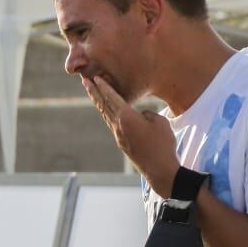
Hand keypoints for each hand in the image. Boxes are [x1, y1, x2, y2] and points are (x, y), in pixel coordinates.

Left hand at [83, 76, 177, 196]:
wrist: (158, 168)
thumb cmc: (162, 144)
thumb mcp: (160, 122)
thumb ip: (147, 113)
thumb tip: (139, 114)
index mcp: (126, 118)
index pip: (112, 98)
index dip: (104, 87)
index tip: (95, 78)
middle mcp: (118, 125)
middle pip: (103, 105)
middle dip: (94, 92)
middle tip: (85, 81)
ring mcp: (118, 135)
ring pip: (106, 114)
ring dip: (99, 102)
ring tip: (93, 92)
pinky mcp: (122, 142)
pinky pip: (112, 123)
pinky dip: (107, 113)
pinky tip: (107, 111)